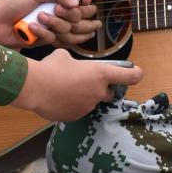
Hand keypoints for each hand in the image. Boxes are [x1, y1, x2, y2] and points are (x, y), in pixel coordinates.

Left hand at [0, 0, 99, 48]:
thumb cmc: (12, 2)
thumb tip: (76, 2)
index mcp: (56, 1)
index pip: (80, 5)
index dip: (85, 5)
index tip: (86, 1)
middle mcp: (56, 15)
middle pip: (78, 21)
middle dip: (70, 16)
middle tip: (57, 10)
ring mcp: (49, 29)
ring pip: (67, 32)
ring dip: (55, 24)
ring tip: (39, 17)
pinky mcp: (42, 41)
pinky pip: (53, 40)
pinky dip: (44, 33)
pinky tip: (31, 28)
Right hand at [10, 49, 143, 121]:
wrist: (35, 87)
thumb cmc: (51, 67)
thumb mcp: (65, 56)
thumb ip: (75, 63)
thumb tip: (70, 66)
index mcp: (101, 74)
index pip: (130, 76)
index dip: (135, 74)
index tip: (137, 72)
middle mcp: (99, 92)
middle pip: (110, 92)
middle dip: (103, 88)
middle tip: (88, 82)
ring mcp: (88, 106)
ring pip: (92, 101)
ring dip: (85, 96)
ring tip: (67, 89)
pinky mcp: (76, 116)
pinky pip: (79, 109)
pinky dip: (73, 105)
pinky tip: (59, 98)